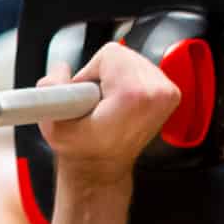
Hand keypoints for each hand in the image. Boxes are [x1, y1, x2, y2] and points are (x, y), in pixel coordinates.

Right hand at [37, 42, 179, 183]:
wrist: (103, 169)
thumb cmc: (83, 151)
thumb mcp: (54, 126)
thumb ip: (51, 90)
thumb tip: (61, 69)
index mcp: (133, 96)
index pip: (110, 54)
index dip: (91, 72)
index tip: (87, 96)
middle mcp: (157, 92)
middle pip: (124, 54)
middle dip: (105, 73)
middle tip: (96, 102)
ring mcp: (168, 93)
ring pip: (134, 60)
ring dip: (117, 76)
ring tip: (108, 104)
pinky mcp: (172, 93)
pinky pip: (145, 70)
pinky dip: (130, 81)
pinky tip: (122, 103)